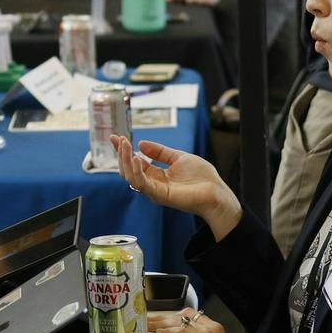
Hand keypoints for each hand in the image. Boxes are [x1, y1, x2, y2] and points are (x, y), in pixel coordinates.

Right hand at [112, 135, 241, 239]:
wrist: (216, 192)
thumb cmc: (202, 177)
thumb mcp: (178, 157)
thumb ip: (160, 152)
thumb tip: (141, 144)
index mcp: (157, 175)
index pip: (135, 162)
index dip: (125, 150)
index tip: (115, 137)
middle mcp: (153, 183)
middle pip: (129, 170)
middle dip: (122, 154)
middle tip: (119, 139)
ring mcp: (155, 191)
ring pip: (131, 176)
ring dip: (125, 160)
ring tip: (125, 145)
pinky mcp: (160, 195)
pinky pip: (142, 183)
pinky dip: (136, 171)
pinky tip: (136, 158)